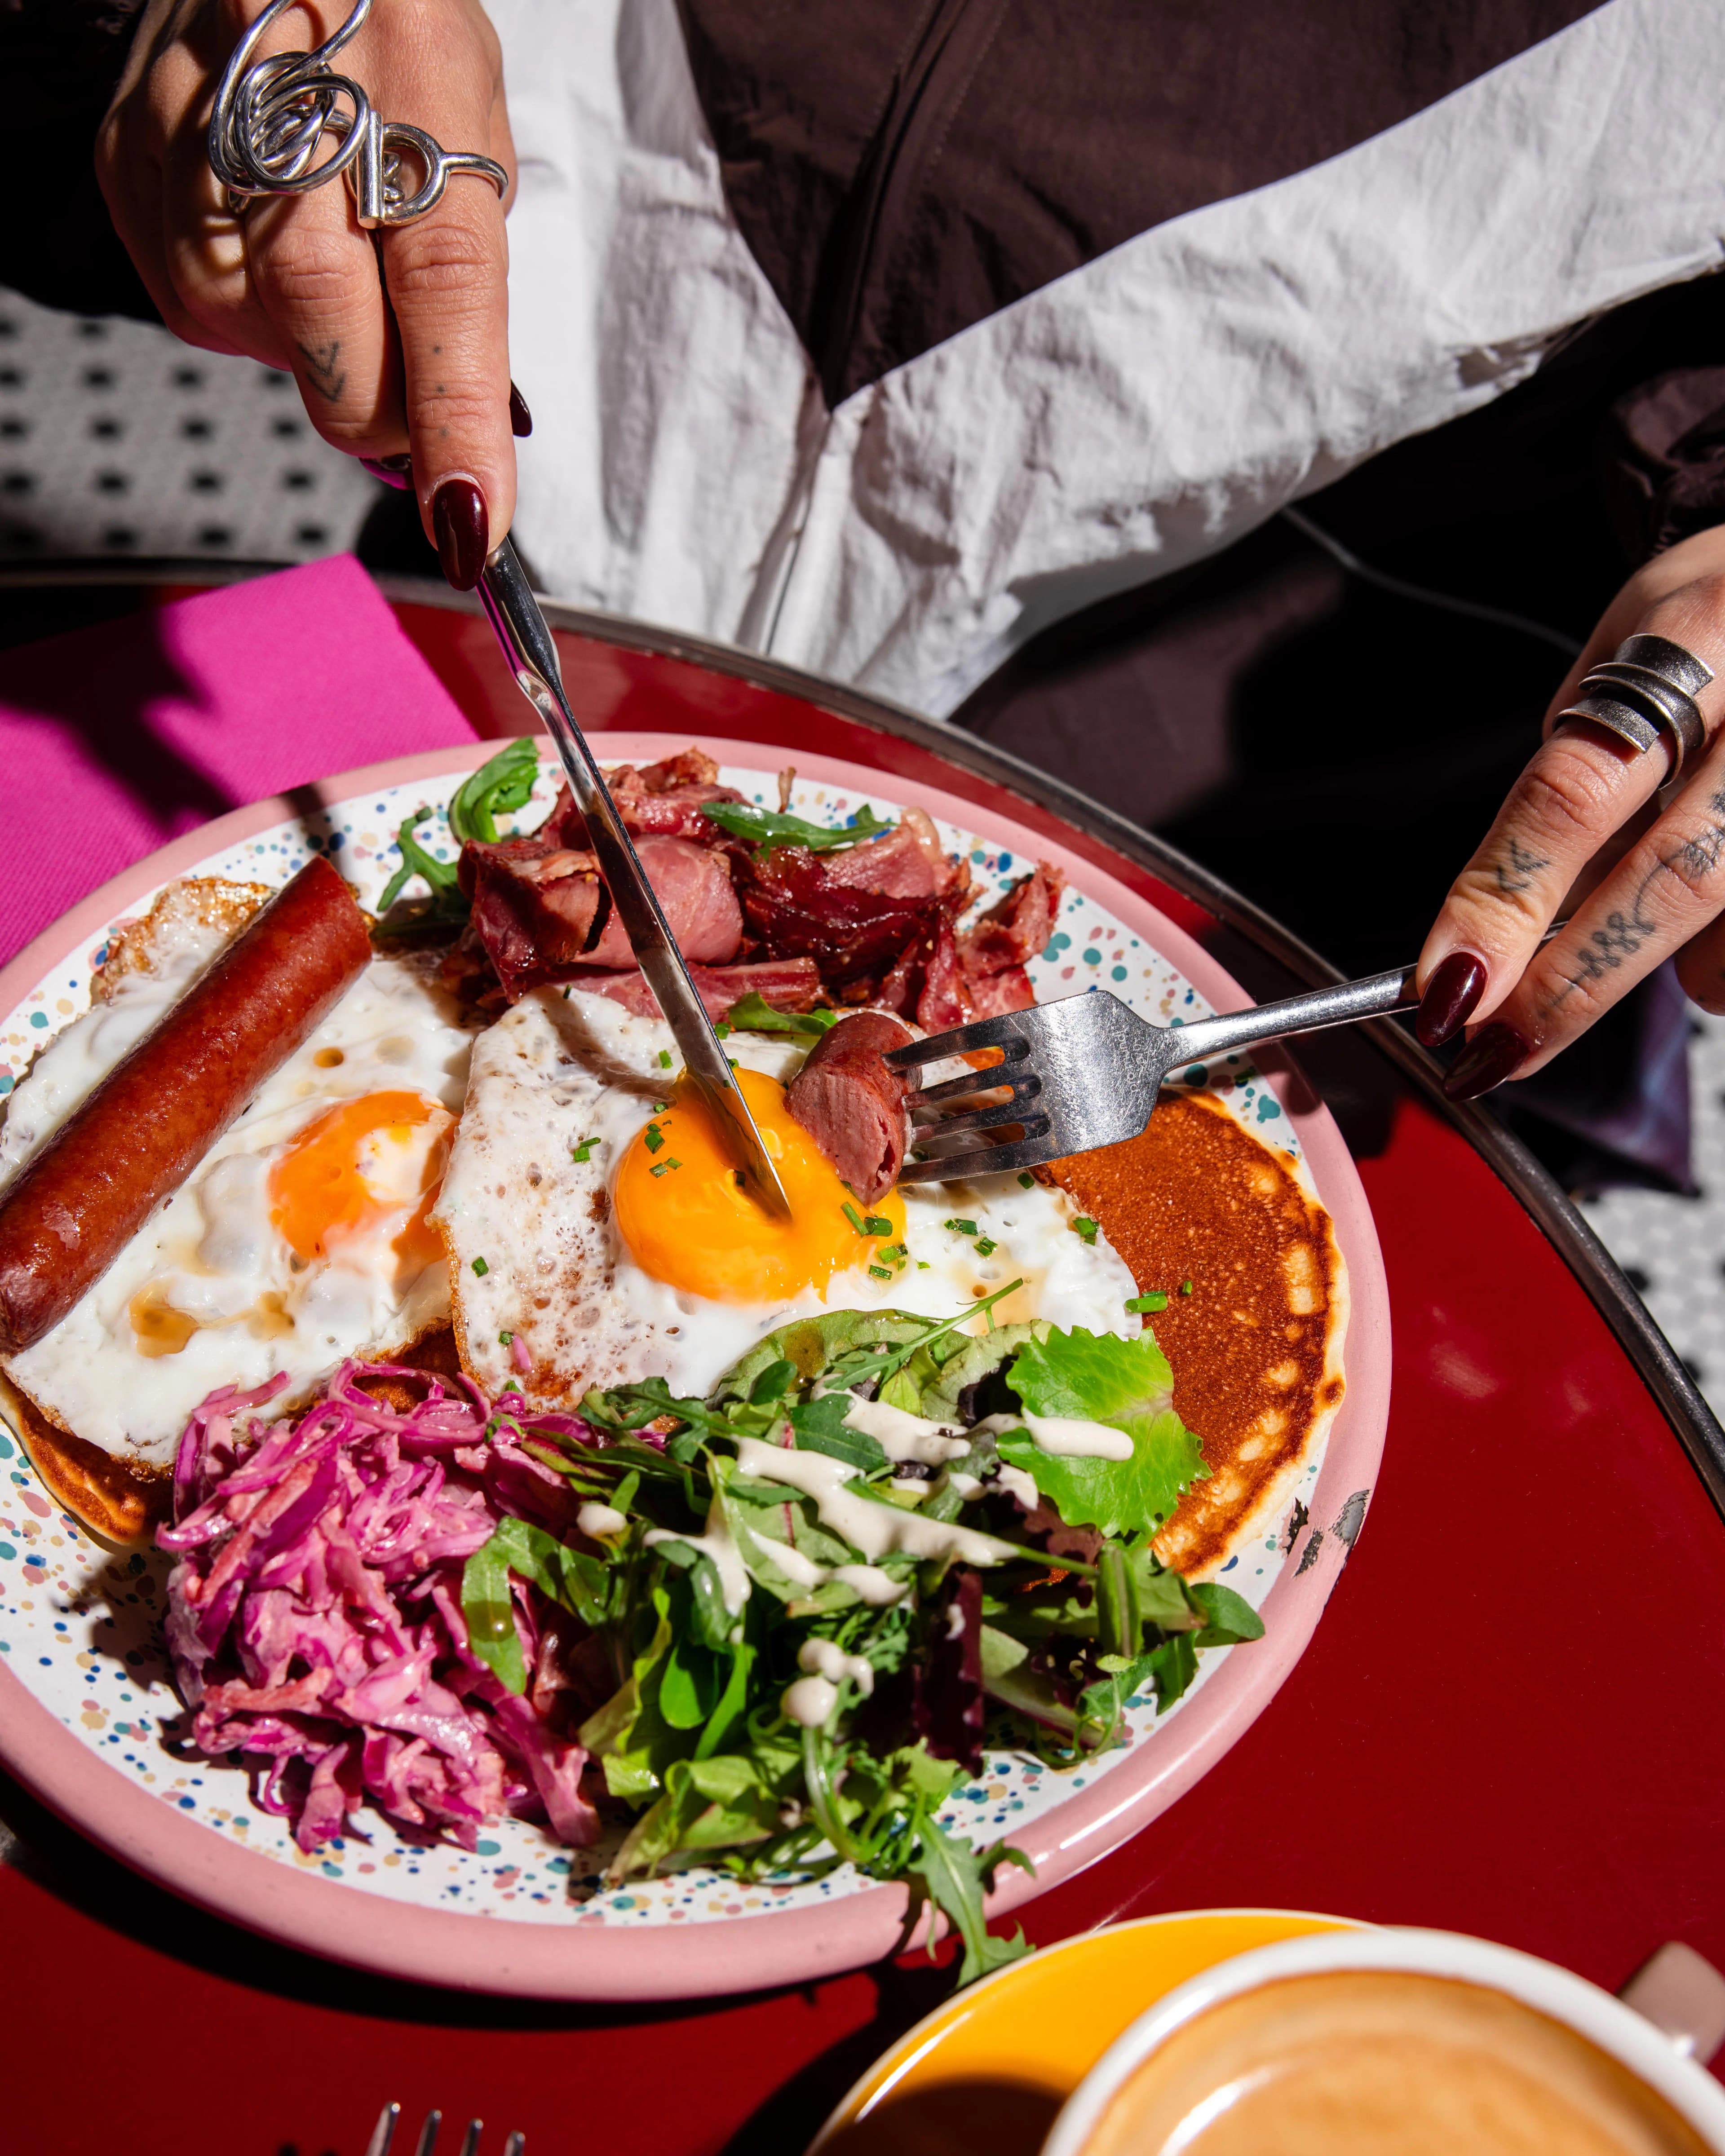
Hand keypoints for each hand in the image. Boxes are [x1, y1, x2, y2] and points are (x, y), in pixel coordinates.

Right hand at [96, 0, 517, 585]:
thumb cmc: (391, 35)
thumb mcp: (469, 135)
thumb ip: (465, 290)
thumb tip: (467, 444)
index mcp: (416, 80)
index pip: (442, 287)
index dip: (452, 419)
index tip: (470, 521)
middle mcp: (290, 100)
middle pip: (327, 329)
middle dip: (379, 401)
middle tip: (409, 388)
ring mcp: (190, 131)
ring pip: (248, 330)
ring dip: (309, 347)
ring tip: (333, 269)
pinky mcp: (128, 162)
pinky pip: (192, 306)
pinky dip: (247, 312)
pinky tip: (267, 248)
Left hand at [1415, 524, 1724, 1097]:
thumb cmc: (1717, 617)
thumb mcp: (1628, 646)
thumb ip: (1581, 771)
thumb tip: (1520, 918)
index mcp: (1696, 637)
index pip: (1575, 792)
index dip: (1505, 901)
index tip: (1445, 986)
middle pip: (1667, 879)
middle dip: (1569, 985)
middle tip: (1496, 1050)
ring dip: (1665, 960)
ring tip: (1625, 933)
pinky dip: (1716, 958)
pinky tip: (1702, 927)